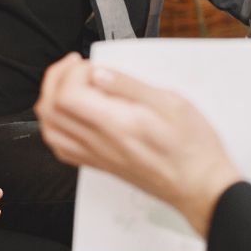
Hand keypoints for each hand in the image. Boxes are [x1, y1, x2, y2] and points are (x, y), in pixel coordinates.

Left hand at [34, 53, 242, 236]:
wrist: (199, 186)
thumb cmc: (192, 147)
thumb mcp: (171, 102)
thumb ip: (129, 85)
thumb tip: (99, 72)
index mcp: (116, 124)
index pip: (67, 96)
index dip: (71, 72)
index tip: (89, 64)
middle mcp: (99, 143)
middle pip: (50, 110)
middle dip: (56, 79)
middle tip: (75, 66)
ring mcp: (96, 156)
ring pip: (50, 130)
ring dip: (51, 101)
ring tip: (70, 85)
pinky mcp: (99, 164)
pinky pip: (61, 148)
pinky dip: (56, 125)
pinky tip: (71, 113)